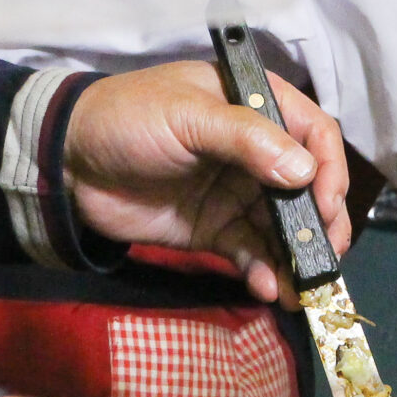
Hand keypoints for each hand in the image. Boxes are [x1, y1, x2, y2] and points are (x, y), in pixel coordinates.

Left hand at [65, 61, 351, 305]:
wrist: (67, 164)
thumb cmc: (126, 119)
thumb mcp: (186, 117)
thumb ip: (246, 140)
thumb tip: (304, 171)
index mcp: (254, 107)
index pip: (313, 133)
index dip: (329, 168)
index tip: (328, 203)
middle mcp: (255, 152)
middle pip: (308, 189)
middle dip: (321, 225)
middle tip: (326, 256)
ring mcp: (236, 195)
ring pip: (284, 228)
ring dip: (298, 258)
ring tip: (304, 287)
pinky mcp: (215, 232)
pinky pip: (252, 254)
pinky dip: (265, 273)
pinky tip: (270, 288)